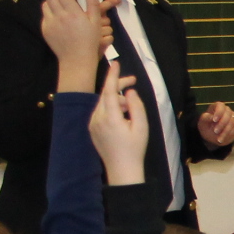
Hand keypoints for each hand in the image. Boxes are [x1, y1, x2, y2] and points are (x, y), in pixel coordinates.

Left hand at [36, 0, 117, 90]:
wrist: (76, 60)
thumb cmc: (90, 41)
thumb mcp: (95, 23)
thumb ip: (92, 4)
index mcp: (74, 13)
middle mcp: (60, 16)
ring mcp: (51, 23)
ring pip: (46, 4)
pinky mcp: (45, 29)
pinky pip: (46, 16)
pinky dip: (49, 12)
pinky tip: (57, 16)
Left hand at [88, 65, 151, 185]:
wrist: (122, 170)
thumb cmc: (135, 149)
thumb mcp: (141, 127)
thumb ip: (136, 106)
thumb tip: (130, 91)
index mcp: (110, 118)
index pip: (109, 90)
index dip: (113, 76)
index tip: (116, 63)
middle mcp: (97, 119)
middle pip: (105, 94)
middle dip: (118, 85)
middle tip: (133, 81)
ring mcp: (92, 124)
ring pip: (103, 103)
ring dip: (116, 99)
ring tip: (131, 106)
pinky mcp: (92, 129)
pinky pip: (100, 112)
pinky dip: (111, 108)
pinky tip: (122, 115)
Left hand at [197, 100, 233, 148]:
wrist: (212, 135)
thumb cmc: (206, 126)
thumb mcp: (202, 122)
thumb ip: (206, 118)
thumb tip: (212, 117)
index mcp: (217, 106)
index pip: (220, 106)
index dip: (218, 112)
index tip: (214, 120)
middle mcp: (227, 110)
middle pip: (228, 114)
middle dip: (222, 124)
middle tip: (215, 131)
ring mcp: (233, 116)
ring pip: (233, 122)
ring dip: (226, 131)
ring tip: (219, 139)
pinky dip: (232, 132)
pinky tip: (225, 138)